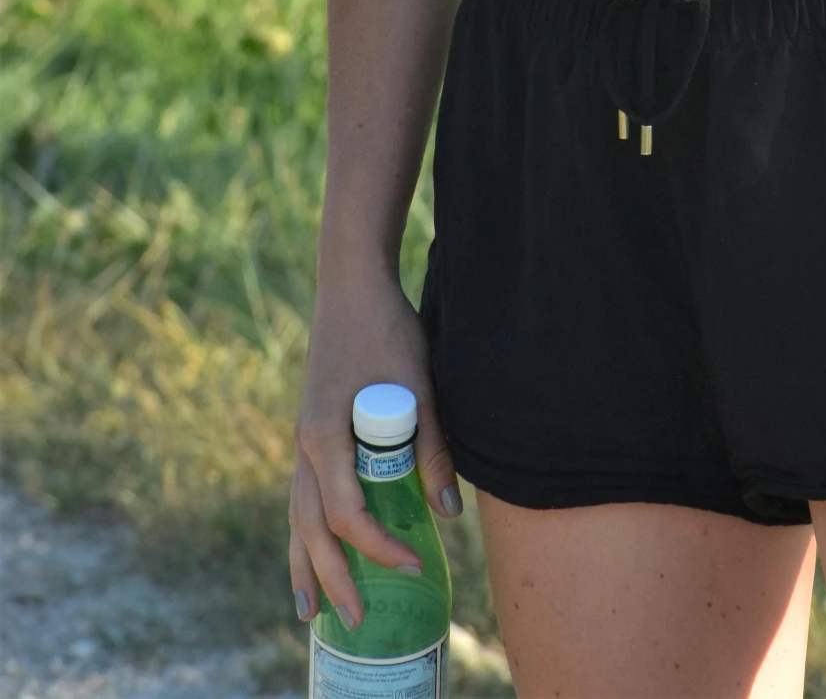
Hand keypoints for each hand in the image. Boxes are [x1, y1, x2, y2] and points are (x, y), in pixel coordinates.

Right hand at [289, 268, 460, 629]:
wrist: (352, 284)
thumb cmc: (386, 328)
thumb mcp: (419, 384)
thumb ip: (433, 446)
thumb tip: (449, 512)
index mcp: (325, 436)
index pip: (347, 514)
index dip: (379, 547)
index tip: (416, 562)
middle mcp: (306, 445)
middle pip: (310, 528)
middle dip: (332, 577)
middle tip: (354, 622)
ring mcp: (304, 439)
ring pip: (296, 516)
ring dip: (306, 563)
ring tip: (310, 610)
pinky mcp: (312, 431)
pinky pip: (303, 494)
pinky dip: (305, 531)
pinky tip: (314, 550)